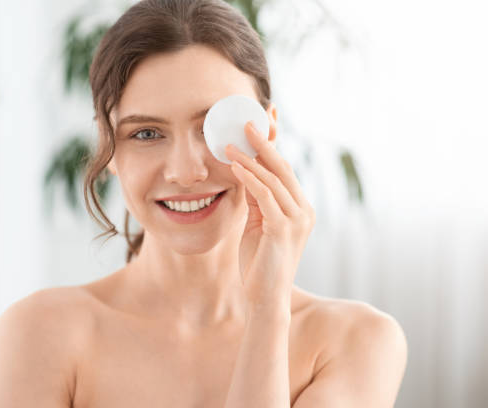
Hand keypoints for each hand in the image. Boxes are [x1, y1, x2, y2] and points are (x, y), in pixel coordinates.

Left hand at [225, 121, 315, 312]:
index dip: (272, 145)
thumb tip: (245, 171)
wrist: (265, 298)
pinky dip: (249, 178)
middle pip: (283, 167)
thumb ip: (256, 199)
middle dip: (263, 142)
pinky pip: (265, 196)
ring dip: (251, 157)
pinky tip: (234, 165)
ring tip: (229, 142)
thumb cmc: (259, 262)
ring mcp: (297, 219)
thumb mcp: (257, 223)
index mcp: (299, 208)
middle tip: (246, 121)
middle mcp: (304, 210)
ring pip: (274, 178)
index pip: (284, 170)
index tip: (260, 122)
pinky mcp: (284, 229)